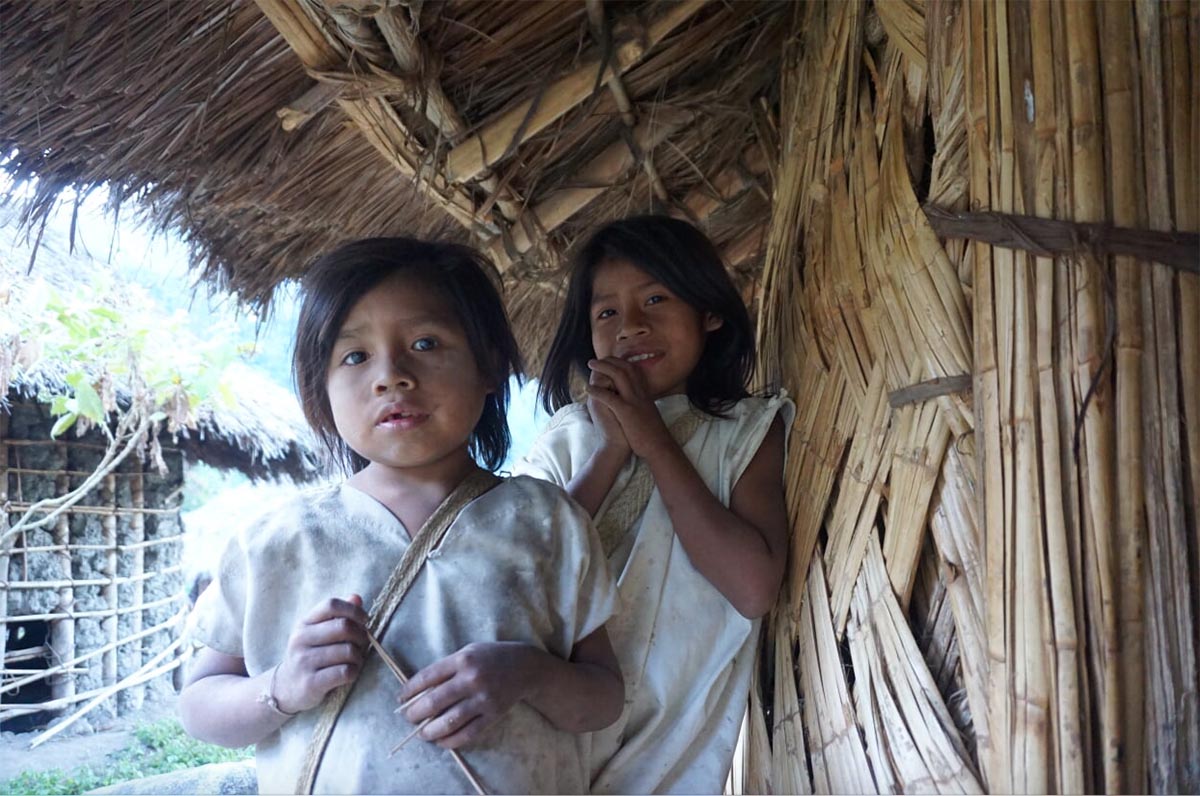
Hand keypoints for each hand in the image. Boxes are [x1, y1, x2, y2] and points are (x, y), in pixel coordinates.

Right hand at [273, 595, 368, 712]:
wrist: (285, 689)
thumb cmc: (310, 656)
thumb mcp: (318, 632)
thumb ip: (338, 615)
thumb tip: (356, 598)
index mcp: (304, 623)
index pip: (331, 605)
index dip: (353, 610)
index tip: (364, 620)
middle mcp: (301, 639)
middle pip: (344, 627)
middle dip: (361, 635)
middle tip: (362, 644)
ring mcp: (304, 661)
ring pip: (348, 651)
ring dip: (359, 656)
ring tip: (355, 661)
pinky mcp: (311, 683)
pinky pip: (345, 672)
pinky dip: (354, 671)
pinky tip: (350, 673)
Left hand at [399, 642, 538, 748]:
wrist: (526, 667)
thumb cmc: (490, 657)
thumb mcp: (467, 652)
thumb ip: (445, 669)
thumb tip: (418, 692)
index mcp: (463, 659)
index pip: (428, 677)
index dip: (410, 690)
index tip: (401, 698)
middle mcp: (472, 678)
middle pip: (435, 701)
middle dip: (416, 713)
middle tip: (409, 718)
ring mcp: (484, 698)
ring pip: (450, 721)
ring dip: (430, 731)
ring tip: (423, 733)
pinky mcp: (493, 714)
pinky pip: (468, 733)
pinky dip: (451, 740)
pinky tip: (441, 740)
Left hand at [586, 357, 673, 458]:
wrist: (660, 447)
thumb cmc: (653, 434)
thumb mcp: (648, 413)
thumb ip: (642, 403)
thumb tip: (636, 401)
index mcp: (644, 394)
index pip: (633, 370)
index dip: (620, 363)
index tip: (609, 361)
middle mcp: (640, 393)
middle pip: (625, 368)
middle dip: (609, 360)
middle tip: (596, 360)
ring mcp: (634, 401)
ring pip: (618, 376)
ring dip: (603, 367)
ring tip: (591, 364)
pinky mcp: (627, 412)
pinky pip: (609, 397)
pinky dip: (597, 390)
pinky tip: (588, 388)